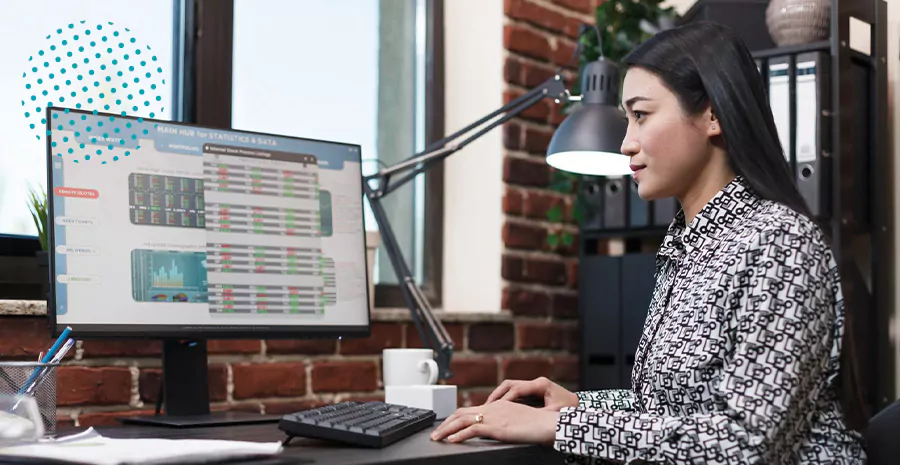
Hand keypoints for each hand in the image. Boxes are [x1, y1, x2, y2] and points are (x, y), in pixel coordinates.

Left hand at [430, 400, 557, 444]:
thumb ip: (506, 421)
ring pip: (462, 420)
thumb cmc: (539, 424)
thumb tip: (498, 429)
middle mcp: (493, 408)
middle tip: (435, 434)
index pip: (471, 410)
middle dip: (446, 424)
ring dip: (446, 429)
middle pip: (462, 413)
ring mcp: (494, 416)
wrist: (550, 424)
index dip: (455, 418)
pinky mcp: (497, 427)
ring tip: (436, 438)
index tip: (446, 426)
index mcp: (498, 405)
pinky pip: (472, 429)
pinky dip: (459, 435)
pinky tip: (451, 441)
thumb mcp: (518, 420)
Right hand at [485, 377, 578, 410]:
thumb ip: (539, 414)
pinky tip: (499, 408)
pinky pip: (514, 392)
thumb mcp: (554, 413)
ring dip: (499, 396)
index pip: (518, 389)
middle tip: (487, 406)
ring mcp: (533, 385)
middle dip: (497, 395)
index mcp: (541, 384)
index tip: (496, 408)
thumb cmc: (568, 410)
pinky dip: (505, 399)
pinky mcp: (532, 391)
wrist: (578, 405)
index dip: (505, 398)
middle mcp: (535, 382)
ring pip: (510, 387)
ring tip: (489, 408)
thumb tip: (523, 418)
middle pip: (510, 384)